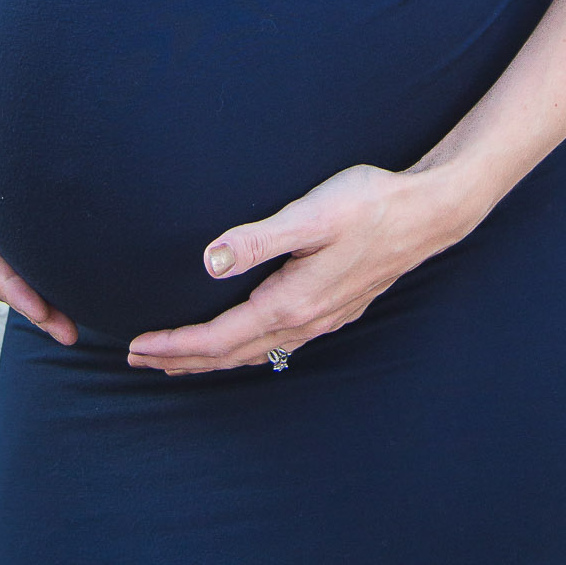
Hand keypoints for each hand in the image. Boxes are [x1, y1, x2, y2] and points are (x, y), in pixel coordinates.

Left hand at [126, 162, 477, 375]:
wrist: (429, 214)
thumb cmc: (371, 205)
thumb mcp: (312, 214)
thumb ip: (259, 238)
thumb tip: (209, 260)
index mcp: (291, 302)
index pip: (218, 338)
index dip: (174, 345)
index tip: (136, 346)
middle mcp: (305, 320)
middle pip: (231, 355)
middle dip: (182, 360)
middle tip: (139, 360)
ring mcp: (323, 319)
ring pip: (256, 353)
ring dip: (212, 358)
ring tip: (178, 358)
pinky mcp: (336, 309)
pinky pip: (278, 344)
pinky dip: (246, 349)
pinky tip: (244, 341)